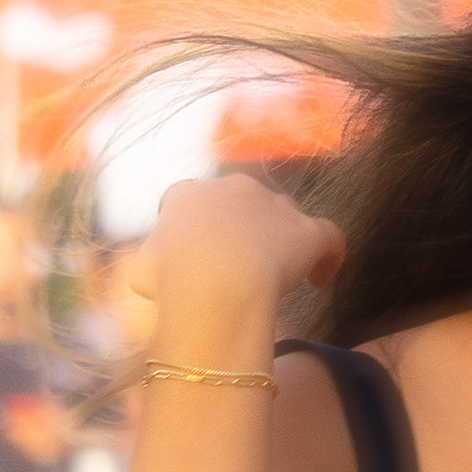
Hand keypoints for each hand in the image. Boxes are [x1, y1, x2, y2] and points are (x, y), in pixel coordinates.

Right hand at [132, 176, 342, 341]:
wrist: (214, 282)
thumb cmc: (170, 281)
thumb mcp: (141, 271)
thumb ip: (154, 263)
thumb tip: (157, 272)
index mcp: (188, 193)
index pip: (189, 200)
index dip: (194, 227)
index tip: (196, 254)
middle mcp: (233, 188)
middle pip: (242, 201)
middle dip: (240, 228)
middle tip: (238, 265)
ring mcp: (274, 205)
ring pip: (284, 213)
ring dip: (282, 236)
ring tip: (281, 270)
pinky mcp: (308, 230)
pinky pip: (329, 236)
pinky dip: (328, 256)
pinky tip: (320, 279)